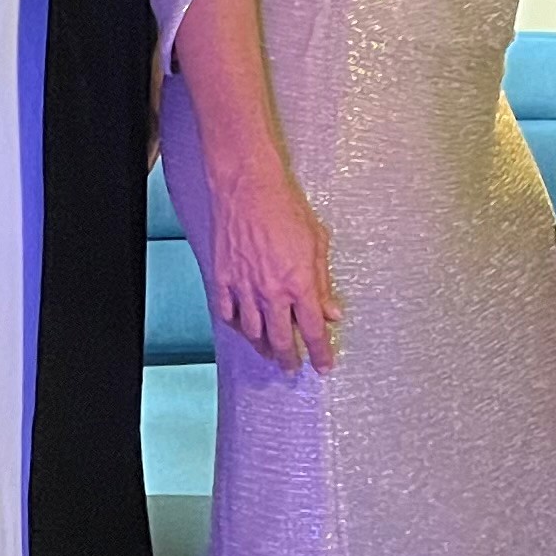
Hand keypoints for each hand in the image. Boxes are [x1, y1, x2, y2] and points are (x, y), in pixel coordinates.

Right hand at [202, 159, 340, 373]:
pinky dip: (237, 326)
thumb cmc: (285, 209)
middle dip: (289, 358)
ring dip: (263, 347)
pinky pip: (228, 313)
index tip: (323, 365)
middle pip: (281, 339)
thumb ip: (323, 282)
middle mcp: (271, 292)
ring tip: (270, 352)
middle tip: (292, 366)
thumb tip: (332, 312)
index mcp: (299, 283)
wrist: (248, 188)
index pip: (312, 330)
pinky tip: (244, 329)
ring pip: (253, 332)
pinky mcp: (223, 278)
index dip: (320, 352)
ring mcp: (244, 287)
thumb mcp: (317, 243)